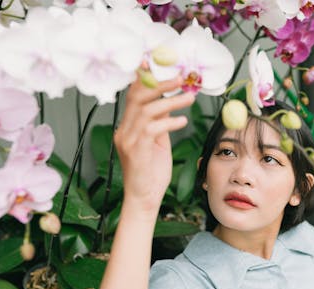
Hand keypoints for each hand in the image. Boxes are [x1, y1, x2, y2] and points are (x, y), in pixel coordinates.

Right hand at [114, 75, 194, 212]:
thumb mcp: (157, 142)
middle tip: (181, 77)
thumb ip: (159, 122)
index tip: (160, 65)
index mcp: (127, 127)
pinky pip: (152, 129)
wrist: (143, 199)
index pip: (133, 96)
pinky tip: (182, 121)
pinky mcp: (136, 151)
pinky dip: (169, 122)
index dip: (145, 79)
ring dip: (171, 101)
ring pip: (147, 110)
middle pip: (138, 97)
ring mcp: (127, 140)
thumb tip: (169, 102)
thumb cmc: (152, 172)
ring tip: (190, 98)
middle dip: (160, 84)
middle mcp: (123, 130)